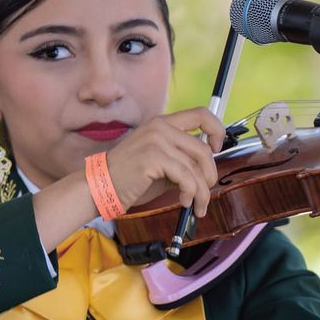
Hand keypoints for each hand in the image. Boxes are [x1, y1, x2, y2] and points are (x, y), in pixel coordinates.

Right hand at [105, 107, 225, 215]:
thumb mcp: (161, 164)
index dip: (216, 130)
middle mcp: (161, 127)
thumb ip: (182, 161)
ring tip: (196, 205)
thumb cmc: (130, 178)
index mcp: (163, 123)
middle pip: (203, 148)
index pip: (201, 114)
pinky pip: (185, 177)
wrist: (102, 186)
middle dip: (210, 174)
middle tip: (207, 191)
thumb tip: (207, 171)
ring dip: (201, 192)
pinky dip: (190, 193)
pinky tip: (184, 201)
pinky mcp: (153, 157)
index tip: (217, 148)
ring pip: (195, 167)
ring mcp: (156, 140)